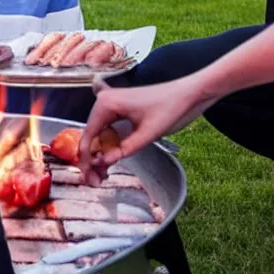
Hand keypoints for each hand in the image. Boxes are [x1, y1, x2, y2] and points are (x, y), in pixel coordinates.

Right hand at [78, 76, 215, 185]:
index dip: (86, 159)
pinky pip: (106, 128)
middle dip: (92, 158)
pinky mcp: (118, 108)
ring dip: (99, 153)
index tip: (90, 177)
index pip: (88, 135)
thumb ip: (125, 149)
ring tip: (102, 174)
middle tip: (97, 180)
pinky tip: (109, 158)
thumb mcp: (148, 134)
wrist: (187, 93)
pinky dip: (107, 144)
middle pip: (90, 135)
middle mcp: (104, 100)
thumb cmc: (170, 108)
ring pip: (97, 133)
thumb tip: (104, 162)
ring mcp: (111, 103)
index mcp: (107, 103)